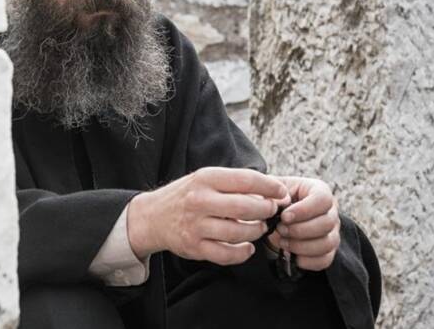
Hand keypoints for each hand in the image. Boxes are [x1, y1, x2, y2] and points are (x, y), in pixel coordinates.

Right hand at [128, 167, 288, 265]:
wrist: (152, 217)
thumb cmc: (186, 196)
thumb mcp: (205, 179)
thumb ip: (234, 184)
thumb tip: (271, 191)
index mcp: (205, 179)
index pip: (245, 180)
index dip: (269, 187)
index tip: (281, 192)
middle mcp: (199, 201)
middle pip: (244, 207)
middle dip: (265, 211)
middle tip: (271, 212)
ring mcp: (196, 226)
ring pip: (238, 233)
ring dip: (256, 232)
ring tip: (258, 228)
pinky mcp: (194, 247)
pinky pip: (227, 254)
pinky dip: (242, 253)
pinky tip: (247, 247)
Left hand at [266, 176, 339, 270]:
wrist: (273, 219)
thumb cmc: (274, 201)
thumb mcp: (271, 191)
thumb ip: (275, 193)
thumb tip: (283, 202)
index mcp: (319, 190)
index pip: (323, 199)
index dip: (304, 210)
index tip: (284, 217)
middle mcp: (330, 211)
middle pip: (327, 223)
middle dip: (300, 230)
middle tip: (280, 229)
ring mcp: (332, 232)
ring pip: (327, 243)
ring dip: (301, 246)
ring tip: (283, 241)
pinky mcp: (328, 250)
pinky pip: (325, 260)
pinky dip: (306, 261)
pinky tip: (291, 255)